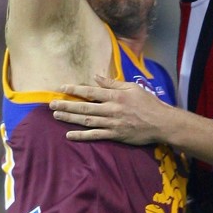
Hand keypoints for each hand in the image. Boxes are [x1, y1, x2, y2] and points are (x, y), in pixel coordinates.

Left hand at [49, 74, 173, 143]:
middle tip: (51, 105)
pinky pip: (95, 135)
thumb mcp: (132, 88)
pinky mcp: (115, 135)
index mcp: (115, 95)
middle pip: (84, 107)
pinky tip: (69, 135)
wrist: (161, 122)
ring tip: (56, 116)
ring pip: (87, 121)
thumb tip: (96, 77)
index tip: (62, 88)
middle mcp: (111, 109)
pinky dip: (81, 136)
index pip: (90, 92)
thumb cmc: (148, 103)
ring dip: (70, 119)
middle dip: (66, 105)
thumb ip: (113, 83)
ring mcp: (112, 123)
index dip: (75, 90)